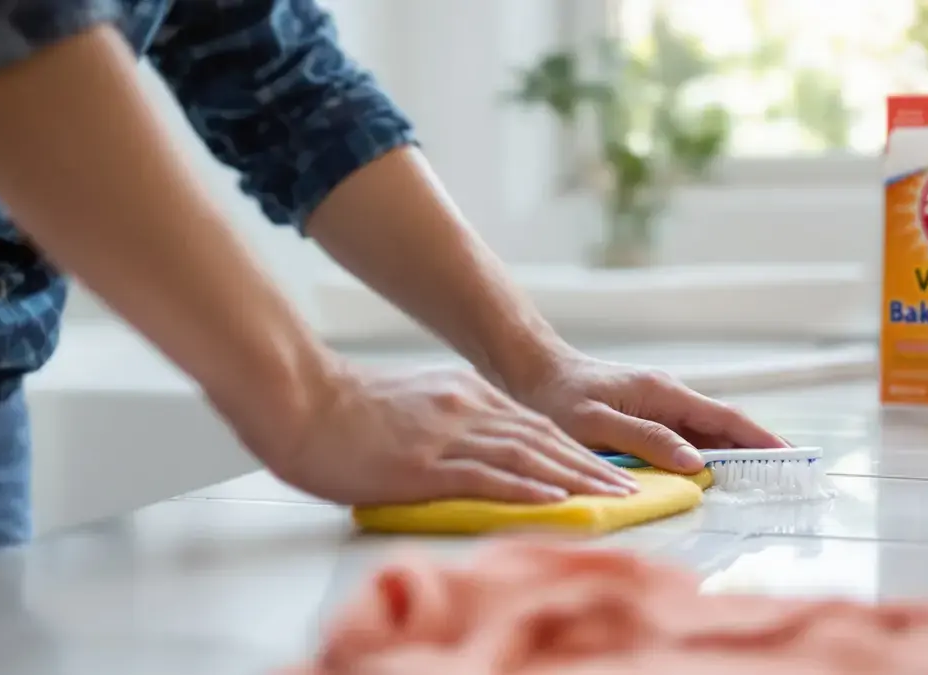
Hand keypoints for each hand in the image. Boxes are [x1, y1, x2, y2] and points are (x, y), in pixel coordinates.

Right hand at [262, 363, 639, 505]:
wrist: (298, 400)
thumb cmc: (342, 411)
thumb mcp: (410, 405)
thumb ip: (447, 422)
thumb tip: (474, 448)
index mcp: (462, 393)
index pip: (533, 425)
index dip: (575, 450)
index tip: (607, 469)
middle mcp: (464, 407)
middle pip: (542, 440)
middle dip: (591, 466)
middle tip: (629, 488)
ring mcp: (446, 434)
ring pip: (526, 458)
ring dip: (575, 479)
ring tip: (612, 498)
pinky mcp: (423, 463)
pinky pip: (485, 477)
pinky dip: (526, 490)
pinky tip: (555, 500)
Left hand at [510, 354, 788, 473]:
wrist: (534, 374)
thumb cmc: (558, 398)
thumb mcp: (594, 423)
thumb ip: (645, 439)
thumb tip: (696, 463)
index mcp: (663, 393)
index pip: (725, 418)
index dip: (760, 440)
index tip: (792, 458)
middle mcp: (669, 397)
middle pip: (724, 428)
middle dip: (758, 451)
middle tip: (791, 478)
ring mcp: (660, 407)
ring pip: (707, 435)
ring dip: (735, 456)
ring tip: (765, 482)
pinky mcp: (648, 419)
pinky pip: (686, 440)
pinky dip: (707, 457)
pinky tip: (716, 476)